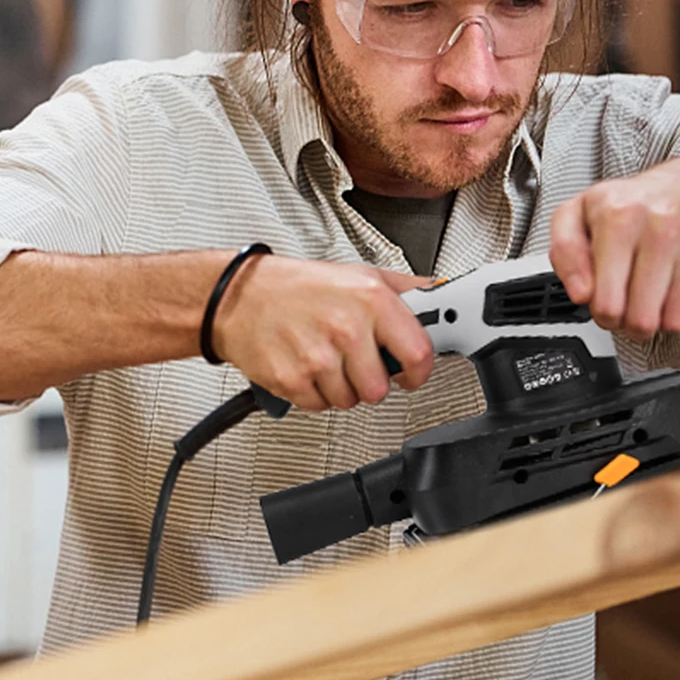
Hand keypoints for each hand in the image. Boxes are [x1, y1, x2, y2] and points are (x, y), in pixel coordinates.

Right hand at [213, 256, 434, 411]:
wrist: (239, 296)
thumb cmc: (298, 286)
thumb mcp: (359, 274)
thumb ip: (404, 288)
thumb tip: (440, 293)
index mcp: (371, 299)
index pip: (419, 353)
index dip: (419, 370)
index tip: (413, 371)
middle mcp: (347, 327)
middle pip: (381, 388)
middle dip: (370, 379)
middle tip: (354, 360)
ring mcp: (318, 356)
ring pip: (351, 400)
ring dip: (340, 386)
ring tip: (324, 357)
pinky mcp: (292, 379)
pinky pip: (320, 406)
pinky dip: (314, 392)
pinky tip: (305, 365)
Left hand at [549, 157, 679, 338]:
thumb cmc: (635, 203)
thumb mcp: (580, 212)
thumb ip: (565, 251)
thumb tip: (580, 293)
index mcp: (619, 217)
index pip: (606, 301)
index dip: (601, 313)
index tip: (602, 302)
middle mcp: (660, 229)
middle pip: (640, 319)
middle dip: (627, 321)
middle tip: (625, 303)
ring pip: (670, 322)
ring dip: (655, 318)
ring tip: (647, 294)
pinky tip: (671, 288)